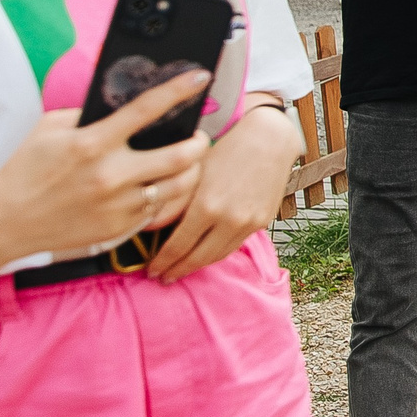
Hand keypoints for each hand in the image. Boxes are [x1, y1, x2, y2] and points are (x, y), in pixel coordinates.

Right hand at [0, 71, 213, 266]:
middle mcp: (110, 175)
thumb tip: (124, 103)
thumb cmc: (26, 171)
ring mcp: (118, 204)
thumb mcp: (50, 129)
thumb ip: (88, 114)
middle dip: (199, 142)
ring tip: (189, 161)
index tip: (200, 76)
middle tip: (199, 136)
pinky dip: (168, 195)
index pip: (146, 109)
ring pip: (179, 186)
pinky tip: (165, 185)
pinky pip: (160, 209)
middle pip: (180, 156)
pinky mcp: (120, 227)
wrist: (4, 222)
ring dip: (192, 171)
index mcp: (92, 143)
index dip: (178, 90)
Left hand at [146, 104, 303, 281]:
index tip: (150, 269)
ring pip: (218, 256)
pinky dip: (217, 254)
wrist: (268, 139)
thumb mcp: (193, 171)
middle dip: (177, 270)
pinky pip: (234, 245)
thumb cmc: (225, 147)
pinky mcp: (261, 222)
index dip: (162, 261)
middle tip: (162, 277)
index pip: (178, 246)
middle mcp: (229, 220)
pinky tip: (205, 255)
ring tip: (181, 271)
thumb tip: (148, 227)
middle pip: (198, 258)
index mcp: (207, 205)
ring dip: (198, 266)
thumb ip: (172, 202)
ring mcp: (248, 223)